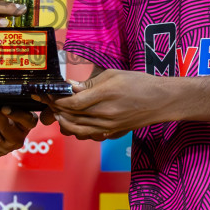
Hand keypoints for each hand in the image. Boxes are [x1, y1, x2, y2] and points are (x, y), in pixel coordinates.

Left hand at [43, 70, 172, 140]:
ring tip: (57, 112)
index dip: (56, 100)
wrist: (162, 101)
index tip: (46, 94)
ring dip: (63, 122)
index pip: (73, 102)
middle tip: (46, 101)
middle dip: (55, 109)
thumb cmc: (140, 83)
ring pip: (77, 129)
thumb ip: (90, 82)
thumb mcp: (113, 75)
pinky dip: (76, 130)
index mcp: (106, 95)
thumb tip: (70, 86)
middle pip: (72, 117)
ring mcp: (109, 126)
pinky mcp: (112, 133)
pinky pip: (88, 135)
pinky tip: (73, 121)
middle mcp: (106, 114)